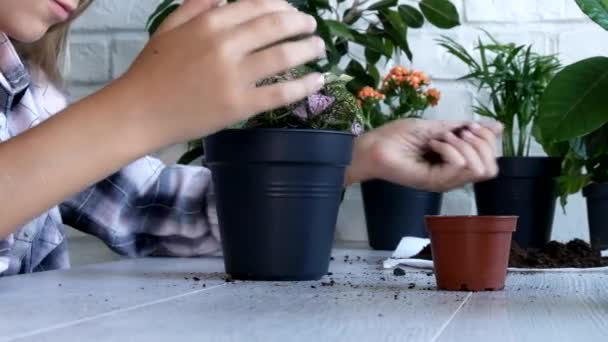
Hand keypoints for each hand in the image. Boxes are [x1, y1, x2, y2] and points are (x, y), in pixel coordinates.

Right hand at [117, 0, 325, 148]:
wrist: (139, 112)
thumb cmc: (152, 70)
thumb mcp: (170, 27)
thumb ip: (198, 6)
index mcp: (209, 23)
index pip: (257, 5)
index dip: (281, 5)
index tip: (291, 10)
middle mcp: (226, 45)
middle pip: (276, 26)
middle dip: (300, 22)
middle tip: (312, 25)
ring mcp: (234, 76)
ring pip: (284, 56)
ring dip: (308, 48)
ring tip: (320, 47)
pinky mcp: (240, 105)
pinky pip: (281, 93)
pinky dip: (304, 85)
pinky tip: (318, 79)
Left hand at [345, 118, 502, 191]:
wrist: (374, 145)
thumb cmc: (398, 136)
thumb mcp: (438, 127)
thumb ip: (466, 129)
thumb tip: (498, 126)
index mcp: (457, 164)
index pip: (492, 161)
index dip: (487, 139)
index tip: (468, 125)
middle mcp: (454, 176)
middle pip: (491, 168)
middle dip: (481, 142)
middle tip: (458, 133)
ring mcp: (444, 181)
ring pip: (479, 168)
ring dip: (463, 145)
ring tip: (441, 139)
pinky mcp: (433, 181)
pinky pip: (459, 166)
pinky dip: (450, 148)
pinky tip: (432, 145)